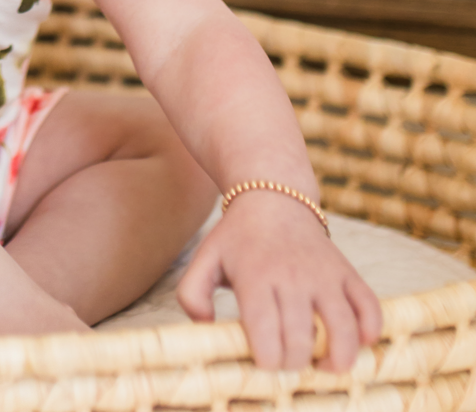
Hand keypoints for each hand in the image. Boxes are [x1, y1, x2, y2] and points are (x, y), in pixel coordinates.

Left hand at [176, 191, 381, 370]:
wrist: (272, 197)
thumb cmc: (236, 239)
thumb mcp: (205, 259)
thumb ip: (192, 295)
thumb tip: (205, 327)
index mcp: (255, 278)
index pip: (265, 334)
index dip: (267, 361)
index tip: (263, 362)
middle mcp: (292, 277)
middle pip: (301, 339)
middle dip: (294, 364)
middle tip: (287, 362)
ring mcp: (324, 275)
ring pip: (344, 330)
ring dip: (338, 360)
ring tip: (324, 365)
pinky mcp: (348, 273)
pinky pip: (371, 309)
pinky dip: (371, 333)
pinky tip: (355, 341)